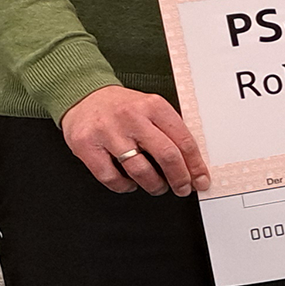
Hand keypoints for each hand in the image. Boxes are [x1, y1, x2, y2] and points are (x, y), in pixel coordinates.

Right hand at [59, 85, 208, 195]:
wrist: (84, 97)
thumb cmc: (122, 107)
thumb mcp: (150, 108)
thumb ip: (168, 130)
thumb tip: (191, 162)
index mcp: (154, 106)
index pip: (183, 140)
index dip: (195, 165)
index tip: (201, 179)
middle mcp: (132, 117)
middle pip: (166, 155)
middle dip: (179, 178)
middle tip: (183, 188)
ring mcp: (108, 132)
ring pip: (140, 170)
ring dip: (154, 185)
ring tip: (158, 186)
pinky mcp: (87, 146)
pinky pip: (111, 177)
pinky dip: (124, 186)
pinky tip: (131, 183)